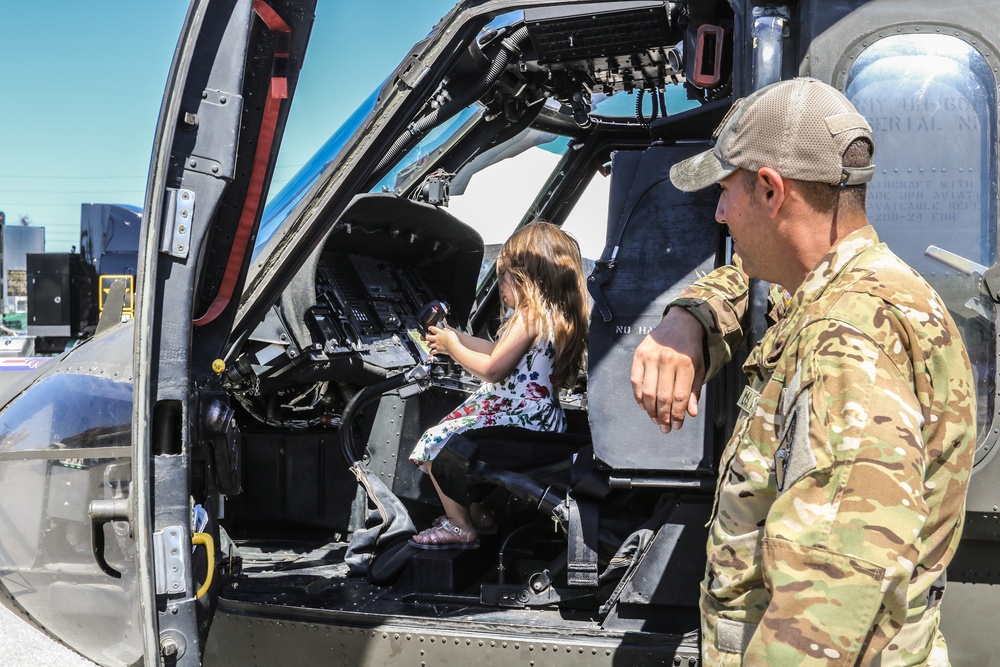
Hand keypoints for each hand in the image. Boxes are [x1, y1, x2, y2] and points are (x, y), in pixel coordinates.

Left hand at [425, 324, 458, 357]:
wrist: (453, 346)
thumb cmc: (452, 339)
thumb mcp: (451, 332)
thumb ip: (447, 330)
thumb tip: (445, 329)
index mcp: (440, 333)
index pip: (433, 329)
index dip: (430, 328)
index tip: (429, 328)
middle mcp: (437, 339)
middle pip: (427, 337)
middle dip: (426, 337)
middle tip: (426, 336)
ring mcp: (437, 345)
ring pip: (429, 345)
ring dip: (429, 345)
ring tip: (430, 344)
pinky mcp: (438, 350)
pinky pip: (433, 352)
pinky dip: (432, 352)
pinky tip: (432, 352)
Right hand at [630, 307, 705, 432]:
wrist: (680, 322)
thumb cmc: (691, 348)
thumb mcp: (699, 368)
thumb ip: (694, 390)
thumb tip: (690, 413)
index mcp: (686, 363)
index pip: (679, 396)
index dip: (678, 415)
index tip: (677, 426)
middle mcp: (667, 360)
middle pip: (662, 397)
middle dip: (664, 417)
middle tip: (665, 429)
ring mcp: (651, 357)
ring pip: (648, 392)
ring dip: (651, 410)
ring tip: (655, 420)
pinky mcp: (639, 354)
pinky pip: (636, 381)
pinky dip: (639, 396)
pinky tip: (644, 406)